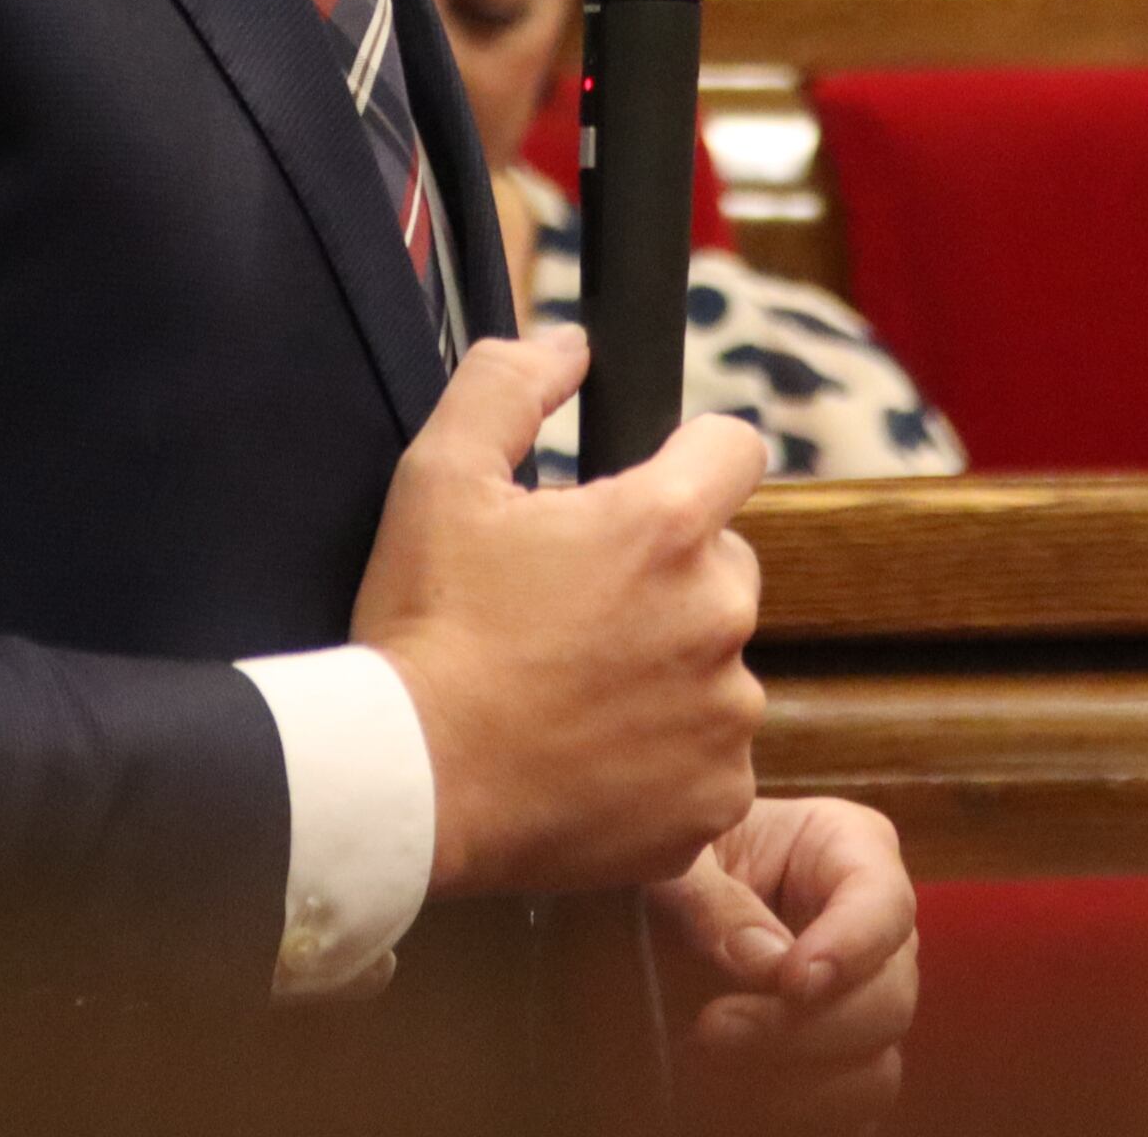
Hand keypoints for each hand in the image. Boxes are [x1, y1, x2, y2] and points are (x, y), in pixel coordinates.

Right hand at [353, 327, 767, 896]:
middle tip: (574, 610)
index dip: (688, 459)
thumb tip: (570, 347)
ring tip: (572, 691)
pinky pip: (710, 757)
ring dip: (666, 667)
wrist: (411, 788)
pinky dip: (665, 756)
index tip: (640, 495)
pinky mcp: (714, 800)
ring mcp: (724, 715)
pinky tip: (589, 756)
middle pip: (723, 563)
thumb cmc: (425, 630)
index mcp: (665, 526)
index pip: (736, 450)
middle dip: (665, 575)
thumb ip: (509, 383)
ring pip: (716, 663)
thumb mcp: (439, 476)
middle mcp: (717, 615)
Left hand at [650, 798, 919, 1136]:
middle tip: (713, 1027)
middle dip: (804, 1027)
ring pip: (875, 1070)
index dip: (850, 947)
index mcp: (849, 850)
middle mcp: (875, 934)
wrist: (651, 915)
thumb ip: (713, 901)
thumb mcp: (676, 863)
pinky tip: (722, 1093)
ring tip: (703, 1061)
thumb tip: (763, 961)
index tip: (792, 980)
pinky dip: (789, 1112)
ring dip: (793, 1083)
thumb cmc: (670, 865)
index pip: (884, 901)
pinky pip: (846, 1113)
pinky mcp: (843, 1066)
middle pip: (890, 998)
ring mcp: (866, 1004)